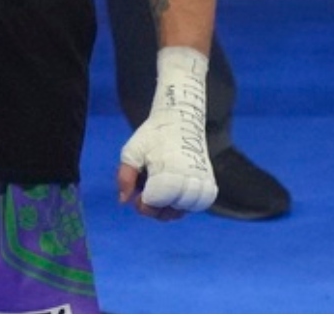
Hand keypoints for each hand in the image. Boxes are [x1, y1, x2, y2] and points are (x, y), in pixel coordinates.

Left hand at [117, 47, 216, 219]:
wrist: (181, 120)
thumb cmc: (153, 136)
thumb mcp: (132, 151)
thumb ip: (125, 177)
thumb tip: (124, 201)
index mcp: (168, 173)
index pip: (154, 204)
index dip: (141, 202)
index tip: (138, 191)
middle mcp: (188, 181)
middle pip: (168, 214)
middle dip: (153, 208)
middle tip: (148, 189)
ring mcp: (201, 183)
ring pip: (182, 212)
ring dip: (168, 208)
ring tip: (161, 190)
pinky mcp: (210, 183)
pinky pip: (197, 205)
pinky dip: (184, 204)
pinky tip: (174, 192)